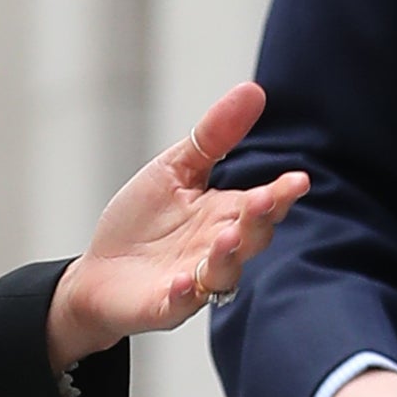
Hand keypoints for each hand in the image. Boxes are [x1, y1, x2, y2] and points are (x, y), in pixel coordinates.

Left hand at [44, 82, 308, 365]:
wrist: (98, 274)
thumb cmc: (141, 223)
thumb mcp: (176, 170)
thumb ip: (214, 137)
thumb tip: (253, 91)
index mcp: (223, 215)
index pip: (261, 205)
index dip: (280, 195)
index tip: (297, 180)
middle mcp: (216, 250)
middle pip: (250, 238)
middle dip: (257, 221)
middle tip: (262, 202)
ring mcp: (194, 281)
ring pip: (222, 272)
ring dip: (227, 256)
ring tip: (227, 237)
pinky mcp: (164, 306)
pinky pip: (180, 304)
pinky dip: (183, 295)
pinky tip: (181, 282)